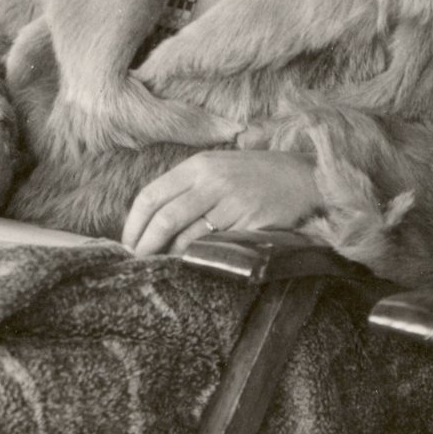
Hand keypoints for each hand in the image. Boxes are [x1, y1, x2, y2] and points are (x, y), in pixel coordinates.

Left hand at [121, 149, 318, 255]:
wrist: (305, 177)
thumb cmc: (255, 176)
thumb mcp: (217, 169)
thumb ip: (186, 188)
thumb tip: (149, 221)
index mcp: (198, 165)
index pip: (150, 196)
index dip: (133, 225)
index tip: (127, 244)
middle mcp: (212, 181)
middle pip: (164, 219)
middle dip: (145, 246)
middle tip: (137, 264)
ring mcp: (232, 202)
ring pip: (187, 236)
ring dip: (170, 256)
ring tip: (161, 268)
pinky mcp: (251, 223)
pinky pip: (216, 247)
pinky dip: (199, 259)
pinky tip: (192, 266)